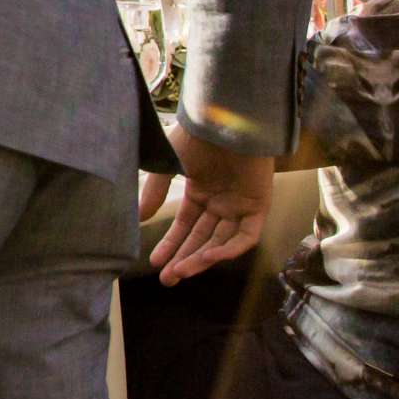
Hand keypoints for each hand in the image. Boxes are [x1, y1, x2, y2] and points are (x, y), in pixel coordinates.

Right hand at [148, 121, 274, 285]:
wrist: (227, 119)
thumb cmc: (196, 136)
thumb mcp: (168, 164)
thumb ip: (155, 191)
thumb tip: (139, 217)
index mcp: (200, 191)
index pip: (185, 226)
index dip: (171, 245)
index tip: (154, 263)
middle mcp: (220, 202)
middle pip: (201, 238)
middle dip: (184, 259)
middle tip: (167, 279)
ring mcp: (240, 205)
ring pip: (222, 241)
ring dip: (202, 258)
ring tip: (181, 271)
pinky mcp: (259, 205)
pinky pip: (246, 236)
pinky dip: (229, 249)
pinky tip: (208, 257)